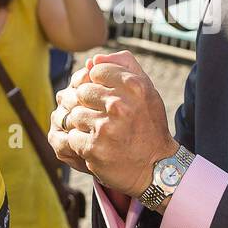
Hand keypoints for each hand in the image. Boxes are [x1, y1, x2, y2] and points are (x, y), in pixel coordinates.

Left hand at [49, 51, 176, 196]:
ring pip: (74, 114)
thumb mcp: (147, 90)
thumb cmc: (149, 125)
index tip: (106, 97)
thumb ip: (124, 66)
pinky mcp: (94, 149)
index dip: (98, 83)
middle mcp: (120, 105)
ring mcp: (106, 128)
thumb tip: (93, 59)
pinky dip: (80, 143)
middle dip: (88, 104)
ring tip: (100, 133)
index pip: (96, 71)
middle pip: (82, 92)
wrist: (156, 168)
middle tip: (102, 117)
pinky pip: (72, 137)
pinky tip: (96, 146)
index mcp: (134, 86)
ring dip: (83, 125)